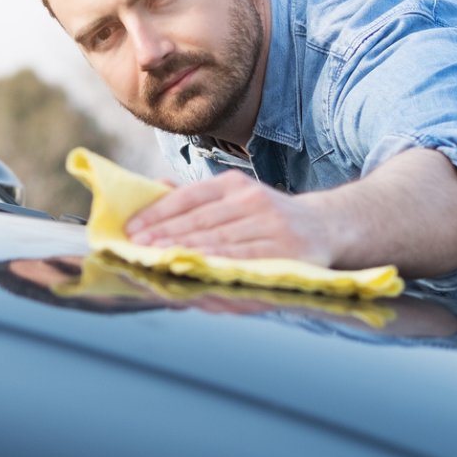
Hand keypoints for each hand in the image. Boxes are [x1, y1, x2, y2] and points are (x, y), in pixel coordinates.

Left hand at [124, 170, 334, 264]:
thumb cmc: (266, 215)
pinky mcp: (285, 252)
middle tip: (136, 248)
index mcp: (234, 184)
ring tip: (156, 260)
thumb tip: (154, 187)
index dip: (157, 213)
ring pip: (219, 242)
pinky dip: (216, 268)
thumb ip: (195, 197)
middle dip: (164, 236)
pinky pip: (243, 262)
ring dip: (185, 253)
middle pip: (200, 221)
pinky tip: (194, 272)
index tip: (131, 228)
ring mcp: (271, 226)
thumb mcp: (234, 196)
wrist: (325, 227)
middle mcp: (253, 200)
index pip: (188, 197)